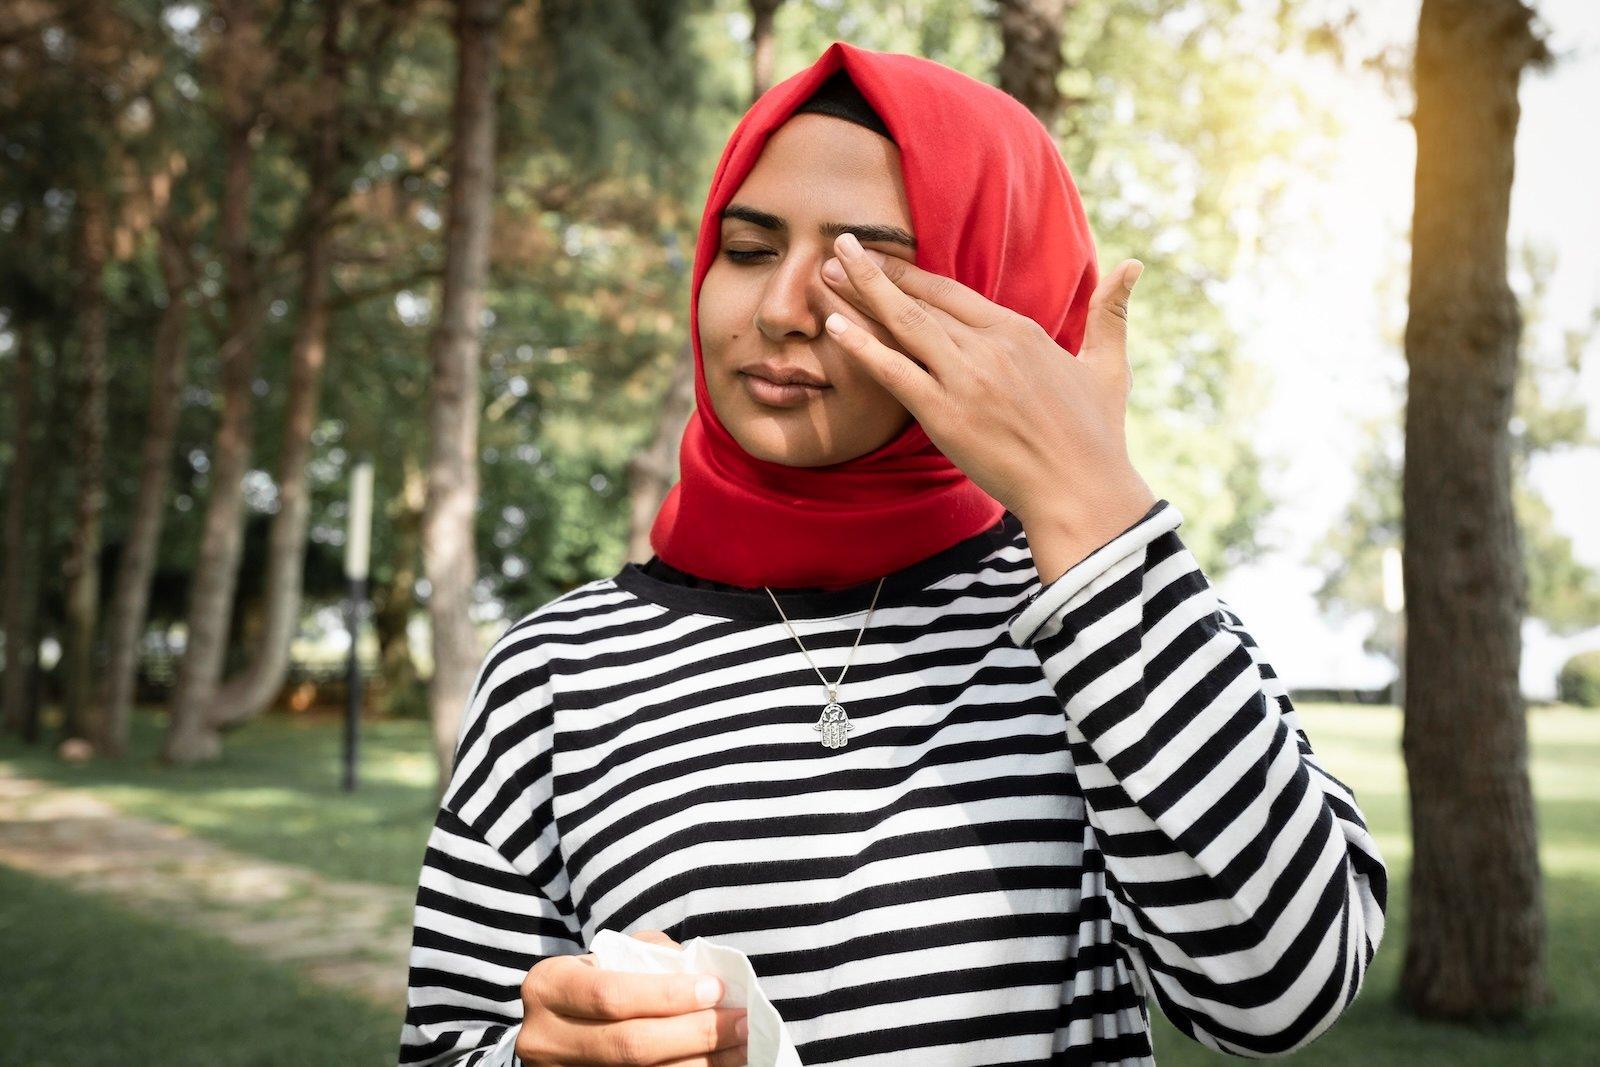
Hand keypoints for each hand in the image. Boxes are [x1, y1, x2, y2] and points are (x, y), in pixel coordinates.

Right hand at [516, 929, 748, 1065]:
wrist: (555, 1028)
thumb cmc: (594, 981)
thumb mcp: (609, 956)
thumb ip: (650, 956)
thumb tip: (703, 974)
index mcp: (549, 987)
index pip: (612, 995)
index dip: (668, 995)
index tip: (716, 989)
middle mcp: (546, 1038)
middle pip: (630, 1045)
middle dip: (695, 1033)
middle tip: (742, 1022)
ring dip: (701, 1063)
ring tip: (741, 1048)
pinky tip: (717, 1066)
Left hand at [820, 231, 1155, 540]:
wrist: (1083, 491)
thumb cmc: (1097, 435)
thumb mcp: (1109, 365)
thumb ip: (1112, 313)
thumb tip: (1135, 265)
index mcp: (1019, 332)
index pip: (953, 293)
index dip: (912, 275)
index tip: (882, 258)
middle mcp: (989, 347)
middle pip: (920, 303)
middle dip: (874, 274)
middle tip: (836, 247)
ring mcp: (965, 380)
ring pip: (902, 328)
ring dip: (860, 297)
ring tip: (825, 271)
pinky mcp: (947, 415)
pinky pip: (896, 374)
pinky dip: (864, 349)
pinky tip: (836, 328)